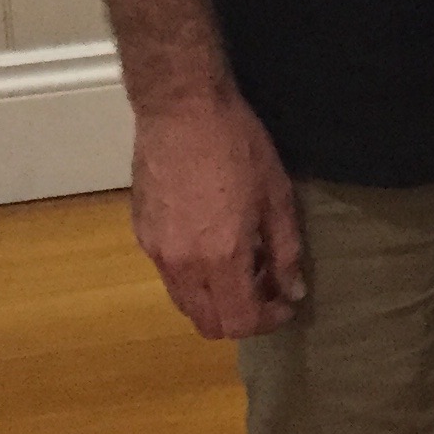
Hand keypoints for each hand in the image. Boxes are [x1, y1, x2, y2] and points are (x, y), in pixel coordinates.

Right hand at [129, 88, 305, 339]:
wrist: (183, 110)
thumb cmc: (238, 145)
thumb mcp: (277, 195)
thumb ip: (286, 250)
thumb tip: (292, 291)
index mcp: (221, 258)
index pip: (240, 322)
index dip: (268, 321)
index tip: (286, 303)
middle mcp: (182, 266)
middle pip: (208, 323)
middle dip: (241, 318)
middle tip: (266, 289)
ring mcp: (156, 252)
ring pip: (185, 303)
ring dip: (216, 300)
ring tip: (243, 266)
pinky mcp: (141, 235)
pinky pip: (169, 276)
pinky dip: (195, 278)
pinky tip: (214, 246)